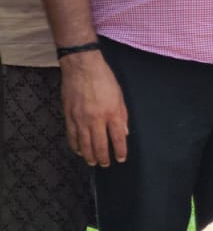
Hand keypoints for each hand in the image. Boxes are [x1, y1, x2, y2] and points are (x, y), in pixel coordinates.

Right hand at [59, 50, 128, 165]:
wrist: (82, 67)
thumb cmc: (104, 79)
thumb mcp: (120, 96)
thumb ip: (123, 116)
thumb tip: (124, 132)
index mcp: (112, 113)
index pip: (118, 138)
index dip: (120, 151)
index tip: (121, 158)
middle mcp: (96, 119)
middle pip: (100, 145)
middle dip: (103, 157)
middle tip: (105, 164)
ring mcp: (80, 118)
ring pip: (84, 143)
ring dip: (89, 155)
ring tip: (93, 162)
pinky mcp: (69, 115)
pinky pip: (71, 135)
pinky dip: (75, 145)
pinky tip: (79, 150)